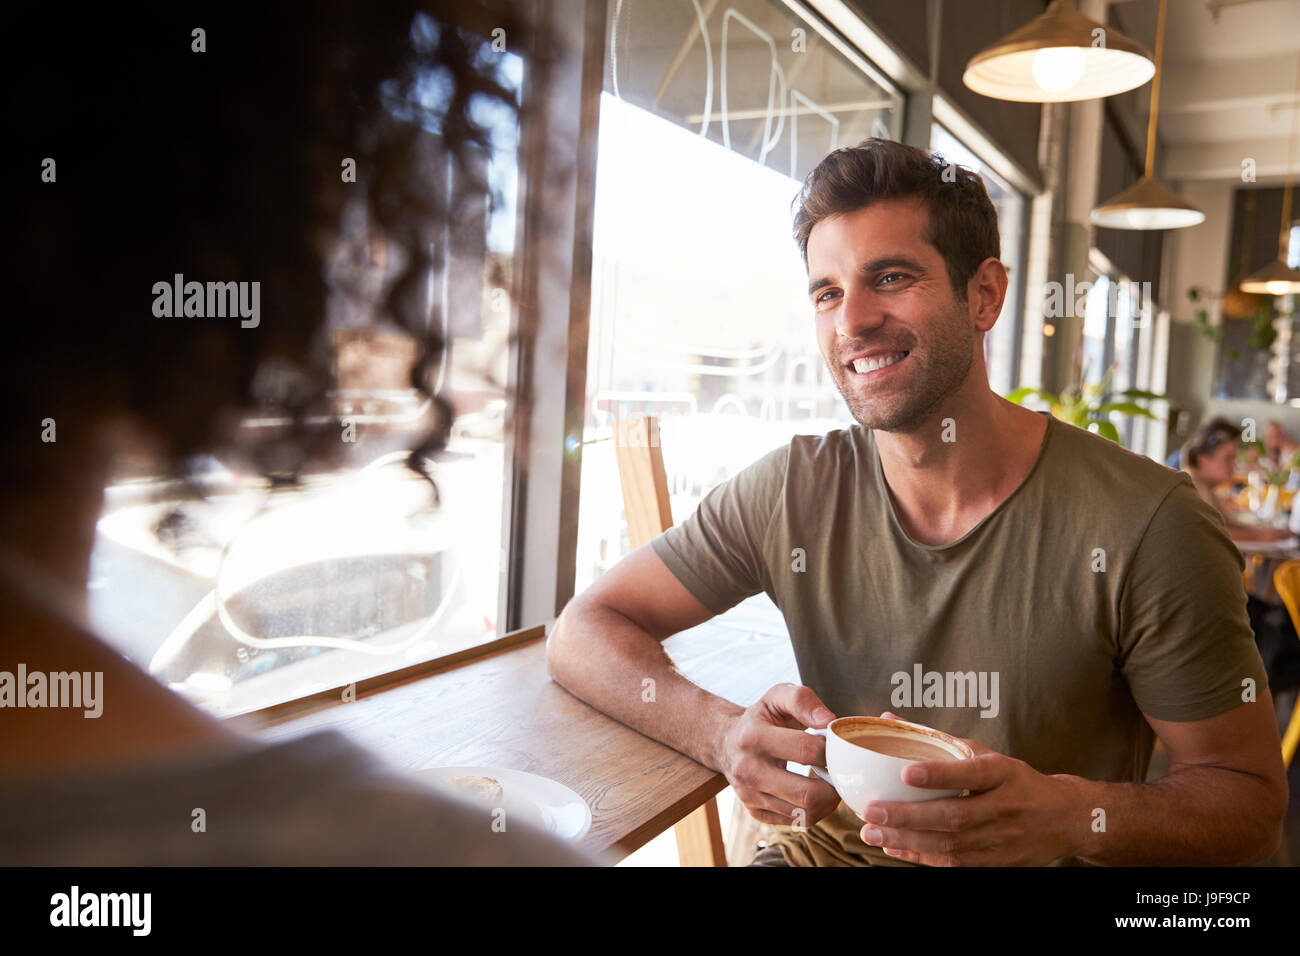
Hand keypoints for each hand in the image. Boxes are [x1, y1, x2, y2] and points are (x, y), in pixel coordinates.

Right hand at [718, 683, 840, 828]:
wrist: (727, 741)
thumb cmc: (761, 717)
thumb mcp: (777, 697)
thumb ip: (803, 701)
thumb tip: (829, 720)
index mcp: (753, 737)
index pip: (805, 751)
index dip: (830, 750)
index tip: (835, 746)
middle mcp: (747, 770)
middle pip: (807, 793)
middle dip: (834, 785)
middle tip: (840, 772)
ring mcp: (749, 795)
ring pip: (804, 813)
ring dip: (827, 801)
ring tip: (830, 782)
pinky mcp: (755, 812)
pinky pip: (797, 821)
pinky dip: (815, 810)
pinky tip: (816, 793)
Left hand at [858, 716, 1086, 865]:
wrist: (1064, 818)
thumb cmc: (1014, 781)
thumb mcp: (986, 755)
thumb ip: (938, 740)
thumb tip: (888, 719)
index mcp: (1003, 773)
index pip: (970, 773)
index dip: (939, 775)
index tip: (906, 773)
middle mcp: (1005, 806)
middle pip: (955, 816)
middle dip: (909, 816)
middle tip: (872, 810)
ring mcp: (1003, 839)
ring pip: (951, 844)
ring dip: (908, 840)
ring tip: (873, 832)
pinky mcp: (998, 862)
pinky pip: (955, 863)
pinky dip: (921, 857)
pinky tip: (894, 848)